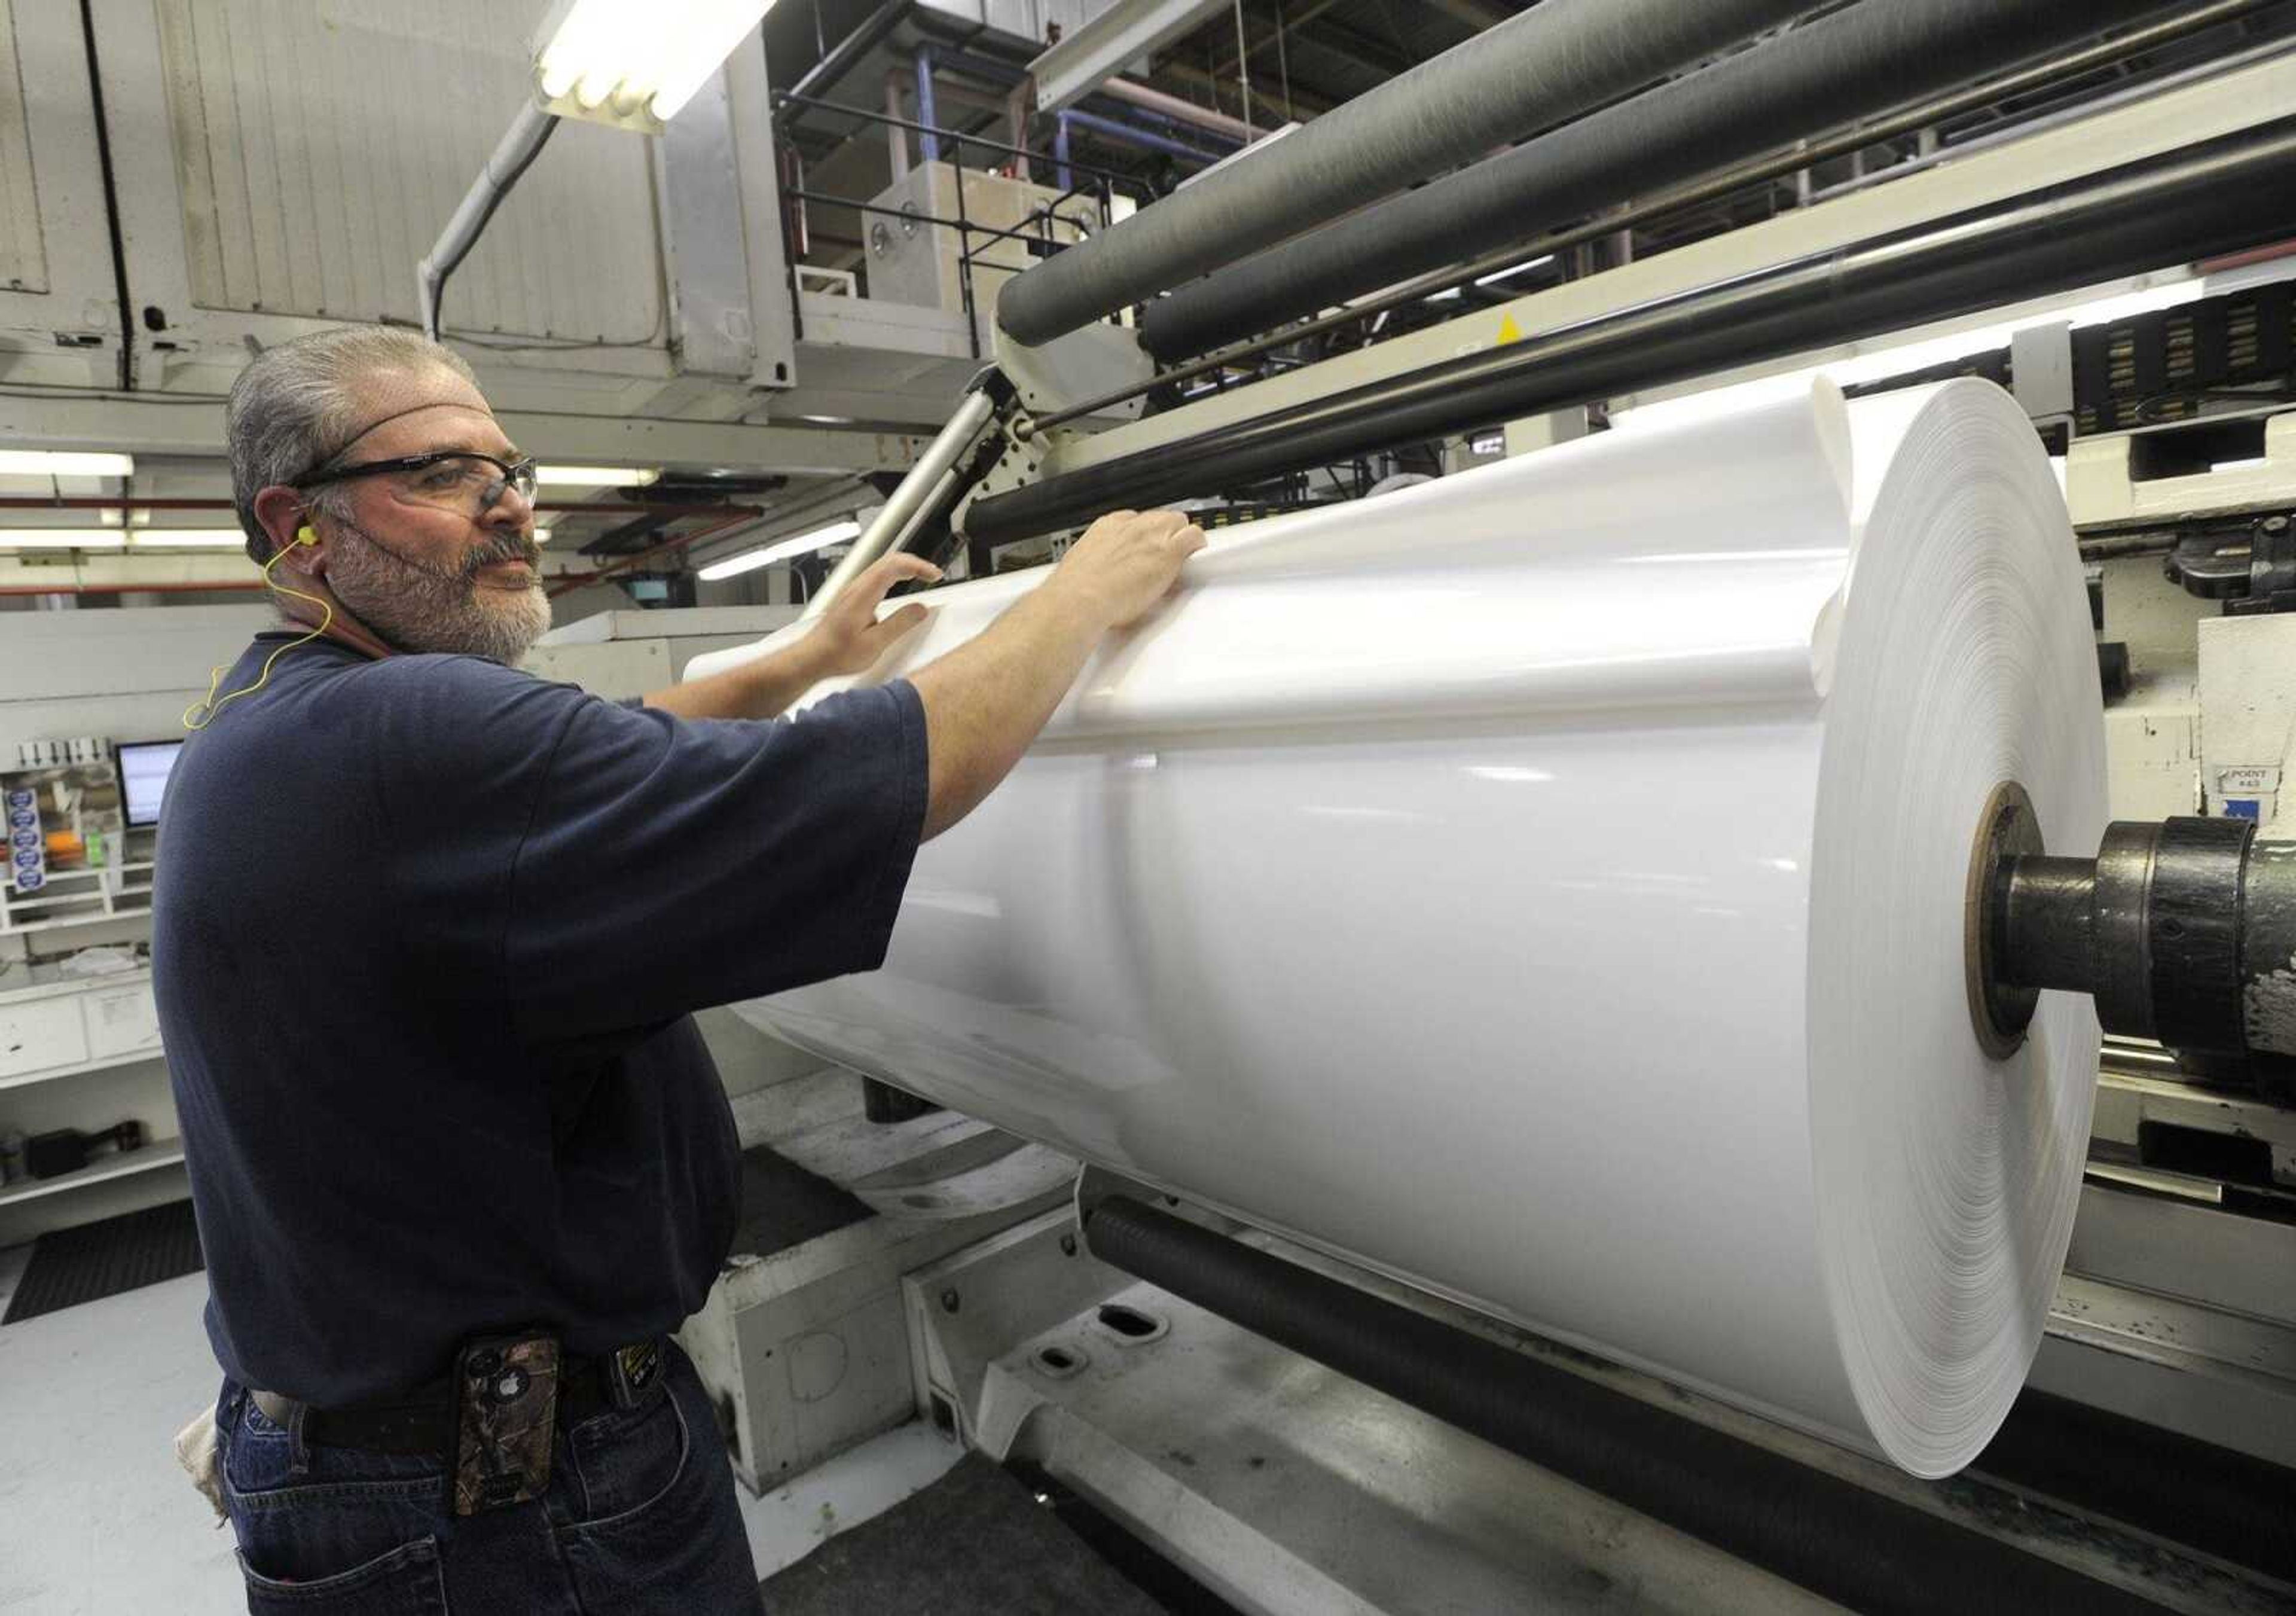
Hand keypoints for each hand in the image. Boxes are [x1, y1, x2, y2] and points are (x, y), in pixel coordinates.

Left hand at [806, 553, 940, 676]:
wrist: (812, 657)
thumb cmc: (836, 653)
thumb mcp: (875, 644)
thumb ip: (900, 624)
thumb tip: (920, 610)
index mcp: (863, 594)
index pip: (895, 566)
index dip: (919, 566)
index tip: (935, 575)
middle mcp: (856, 587)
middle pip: (890, 560)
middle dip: (915, 563)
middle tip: (933, 574)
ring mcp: (853, 590)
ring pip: (883, 566)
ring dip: (905, 567)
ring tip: (922, 576)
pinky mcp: (852, 597)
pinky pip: (876, 575)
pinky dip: (895, 574)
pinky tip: (901, 584)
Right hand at [1045, 509, 1206, 630]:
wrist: (1079, 599)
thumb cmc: (1075, 590)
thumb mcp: (1083, 563)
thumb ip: (1098, 559)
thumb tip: (1101, 569)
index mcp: (1107, 526)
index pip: (1135, 520)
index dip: (1145, 535)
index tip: (1145, 547)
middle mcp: (1131, 525)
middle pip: (1159, 518)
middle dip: (1164, 534)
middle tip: (1162, 555)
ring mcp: (1151, 535)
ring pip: (1178, 522)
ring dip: (1179, 538)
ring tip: (1177, 559)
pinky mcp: (1168, 551)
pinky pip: (1194, 536)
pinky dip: (1197, 544)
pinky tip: (1195, 555)